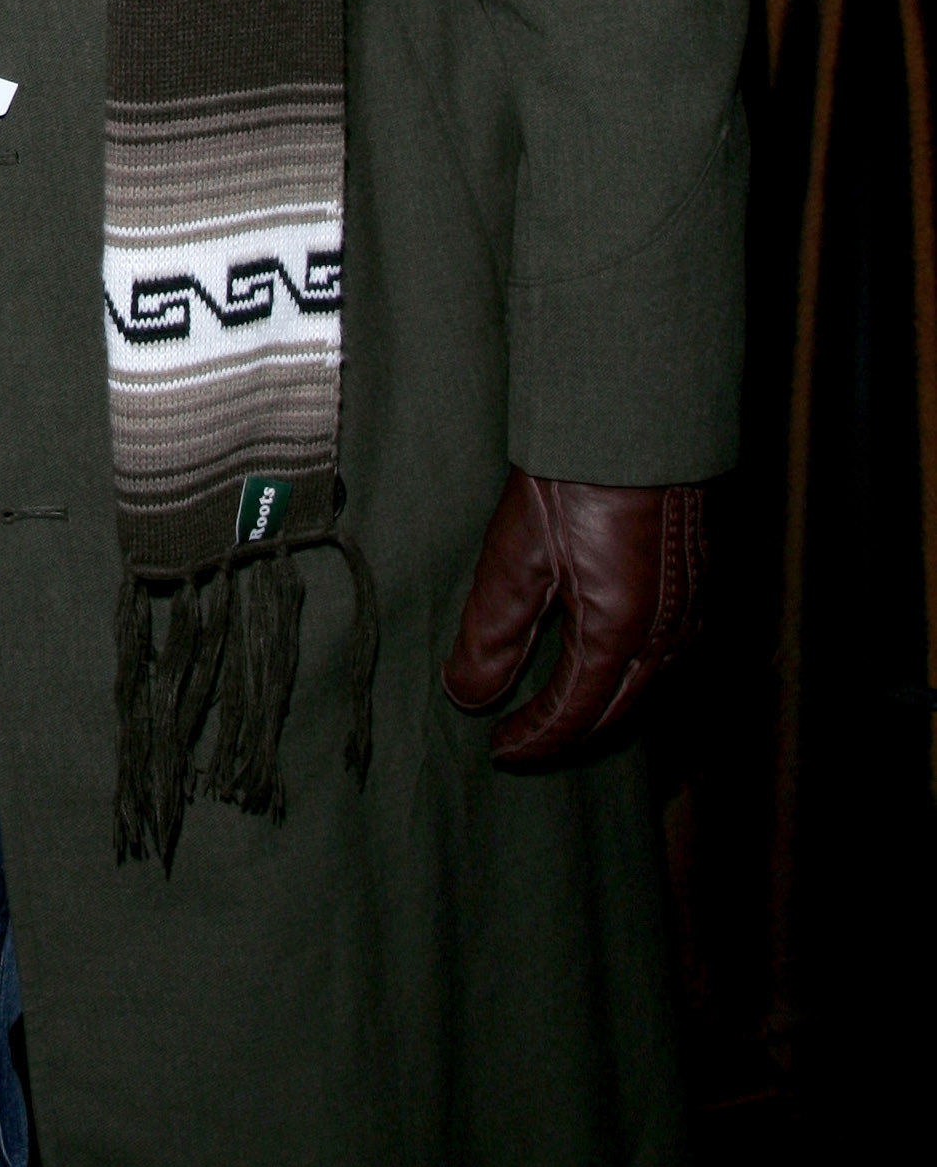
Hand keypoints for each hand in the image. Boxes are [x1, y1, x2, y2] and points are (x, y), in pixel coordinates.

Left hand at [442, 469, 710, 768]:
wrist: (633, 418)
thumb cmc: (573, 480)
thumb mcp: (515, 559)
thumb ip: (491, 638)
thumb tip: (468, 697)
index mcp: (618, 634)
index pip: (574, 714)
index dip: (534, 739)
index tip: (499, 749)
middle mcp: (665, 633)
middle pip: (618, 709)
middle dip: (570, 733)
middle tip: (524, 740)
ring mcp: (690, 607)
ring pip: (650, 684)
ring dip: (606, 705)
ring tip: (564, 709)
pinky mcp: (698, 580)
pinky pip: (671, 652)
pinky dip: (636, 672)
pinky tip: (614, 659)